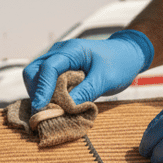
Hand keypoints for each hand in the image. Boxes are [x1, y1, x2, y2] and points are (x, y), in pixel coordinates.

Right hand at [22, 30, 152, 111]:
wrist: (127, 55)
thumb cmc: (119, 63)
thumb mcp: (106, 79)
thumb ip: (86, 92)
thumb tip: (65, 108)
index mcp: (71, 51)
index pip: (48, 68)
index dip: (42, 89)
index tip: (40, 108)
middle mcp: (59, 53)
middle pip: (34, 71)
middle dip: (36, 92)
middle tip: (44, 112)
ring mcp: (58, 60)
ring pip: (36, 76)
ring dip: (40, 94)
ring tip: (51, 110)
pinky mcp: (60, 69)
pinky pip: (45, 81)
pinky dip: (46, 94)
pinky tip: (54, 105)